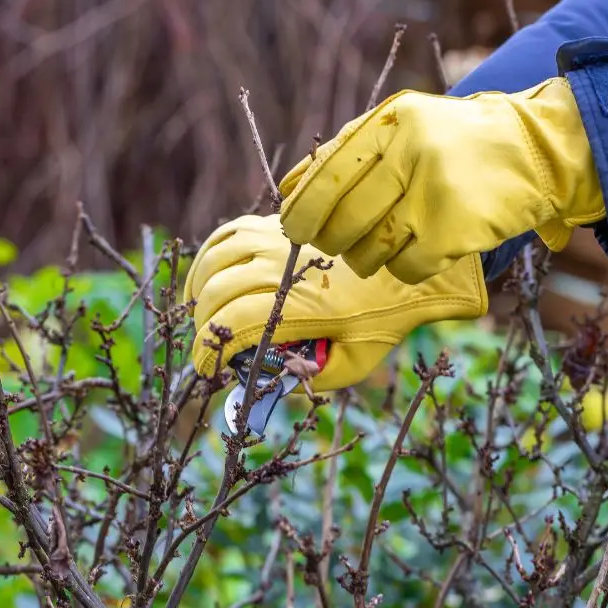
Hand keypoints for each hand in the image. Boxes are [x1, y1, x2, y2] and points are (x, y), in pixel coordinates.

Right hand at [183, 214, 486, 391]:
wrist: (408, 271)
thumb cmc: (382, 322)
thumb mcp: (352, 364)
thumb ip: (310, 379)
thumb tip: (266, 384)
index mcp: (301, 306)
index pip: (232, 326)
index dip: (208, 352)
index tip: (207, 371)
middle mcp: (284, 268)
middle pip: (216, 293)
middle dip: (202, 325)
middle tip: (210, 347)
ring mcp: (280, 240)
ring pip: (215, 259)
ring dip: (199, 289)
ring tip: (202, 313)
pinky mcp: (280, 223)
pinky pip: (228, 233)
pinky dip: (210, 256)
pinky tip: (211, 277)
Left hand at [277, 77, 604, 284]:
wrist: (537, 149)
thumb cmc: (455, 142)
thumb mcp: (403, 125)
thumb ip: (347, 151)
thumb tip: (287, 189)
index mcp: (390, 121)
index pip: (328, 174)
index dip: (303, 208)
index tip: (293, 228)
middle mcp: (411, 152)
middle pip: (344, 218)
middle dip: (330, 240)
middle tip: (332, 244)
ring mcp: (434, 193)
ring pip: (370, 249)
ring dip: (365, 258)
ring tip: (379, 245)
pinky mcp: (456, 230)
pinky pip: (405, 268)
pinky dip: (401, 269)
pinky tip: (414, 253)